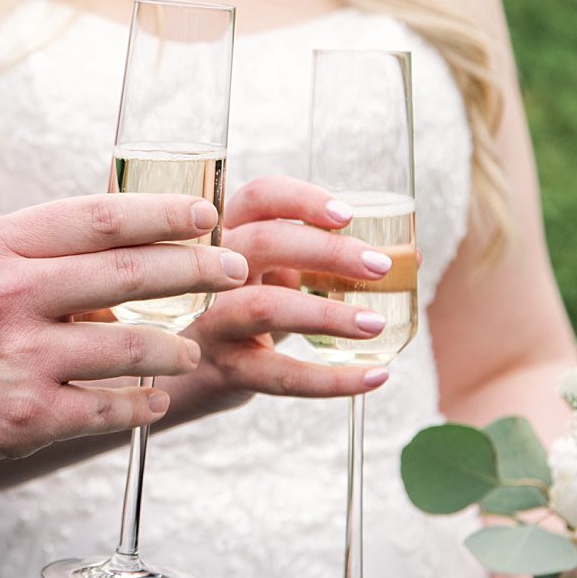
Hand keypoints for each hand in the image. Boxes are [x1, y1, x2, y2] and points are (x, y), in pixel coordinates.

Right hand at [0, 193, 249, 484]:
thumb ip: (41, 254)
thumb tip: (134, 244)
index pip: (101, 217)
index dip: (165, 212)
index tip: (205, 215)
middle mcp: (9, 296)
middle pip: (132, 273)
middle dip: (198, 269)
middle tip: (233, 270)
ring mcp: (20, 358)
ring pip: (134, 344)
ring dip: (178, 345)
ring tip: (192, 347)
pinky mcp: (26, 418)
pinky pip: (111, 406)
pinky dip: (143, 402)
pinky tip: (155, 398)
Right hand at [140, 176, 398, 419]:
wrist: (169, 376)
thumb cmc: (233, 313)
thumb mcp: (257, 274)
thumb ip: (308, 261)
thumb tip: (407, 254)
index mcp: (224, 235)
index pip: (258, 197)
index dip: (302, 200)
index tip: (347, 215)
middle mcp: (208, 270)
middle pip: (262, 243)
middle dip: (328, 251)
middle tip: (379, 266)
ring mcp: (210, 320)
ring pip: (264, 306)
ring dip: (326, 314)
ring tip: (375, 323)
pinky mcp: (221, 369)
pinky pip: (278, 375)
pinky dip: (332, 380)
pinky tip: (374, 377)